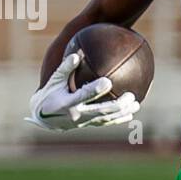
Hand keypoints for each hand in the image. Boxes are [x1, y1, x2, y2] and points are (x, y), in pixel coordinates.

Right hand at [25, 51, 140, 131]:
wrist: (43, 118)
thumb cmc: (49, 94)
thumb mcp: (54, 80)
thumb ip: (66, 68)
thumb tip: (77, 53)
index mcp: (67, 102)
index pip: (84, 96)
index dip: (95, 90)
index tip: (108, 81)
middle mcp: (77, 115)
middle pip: (101, 111)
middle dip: (117, 104)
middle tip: (131, 96)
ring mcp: (83, 122)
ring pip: (106, 119)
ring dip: (123, 113)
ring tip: (137, 105)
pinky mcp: (87, 126)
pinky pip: (105, 123)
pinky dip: (118, 119)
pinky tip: (130, 115)